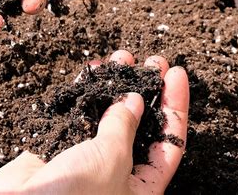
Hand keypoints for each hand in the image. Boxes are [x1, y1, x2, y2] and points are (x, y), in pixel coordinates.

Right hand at [0, 50, 189, 194]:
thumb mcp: (112, 159)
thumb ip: (124, 126)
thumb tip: (134, 100)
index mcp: (142, 186)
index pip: (171, 142)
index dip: (175, 106)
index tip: (176, 74)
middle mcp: (118, 172)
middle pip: (142, 124)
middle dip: (147, 90)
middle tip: (153, 61)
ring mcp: (88, 158)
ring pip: (109, 114)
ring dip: (116, 84)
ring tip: (123, 56)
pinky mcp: (61, 147)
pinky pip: (80, 113)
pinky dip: (86, 91)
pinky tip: (93, 70)